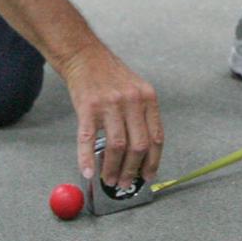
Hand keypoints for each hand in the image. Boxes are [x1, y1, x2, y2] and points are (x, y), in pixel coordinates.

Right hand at [61, 42, 163, 186]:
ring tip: (109, 181)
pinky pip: (89, 140)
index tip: (148, 177)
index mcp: (148, 98)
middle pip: (138, 146)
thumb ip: (140, 117)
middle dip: (133, 171)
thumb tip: (142, 153)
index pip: (156, 138)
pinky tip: (88, 172)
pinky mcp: (87, 108)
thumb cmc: (110, 76)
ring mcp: (110, 104)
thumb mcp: (135, 90)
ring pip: (117, 146)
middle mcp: (132, 101)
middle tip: (126, 184)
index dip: (153, 162)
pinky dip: (87, 159)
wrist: (85, 56)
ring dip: (113, 169)